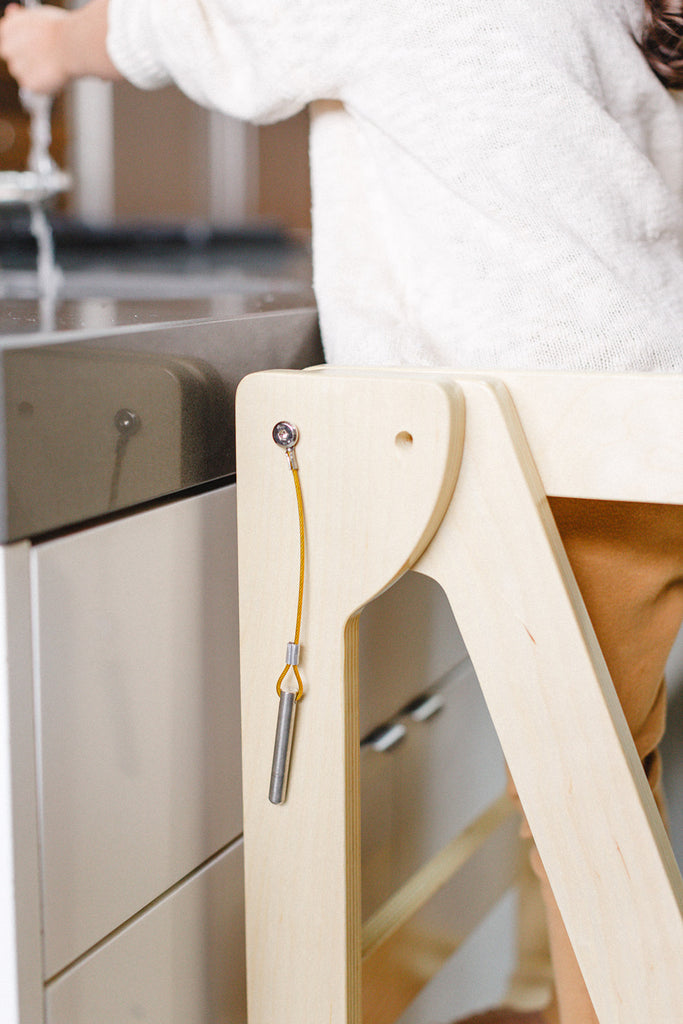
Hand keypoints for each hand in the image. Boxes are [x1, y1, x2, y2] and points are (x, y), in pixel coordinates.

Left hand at [0, 0, 119, 93]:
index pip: (6, 38)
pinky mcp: (29, 84)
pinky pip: (34, 87)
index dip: (21, 43)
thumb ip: (23, 20)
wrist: (72, 45)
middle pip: (13, 58)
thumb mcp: (38, 15)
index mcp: (8, 28)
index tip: (33, 45)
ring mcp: (17, 68)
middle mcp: (8, 48)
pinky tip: (54, 74)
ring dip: (36, 72)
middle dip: (27, 60)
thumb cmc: (60, 29)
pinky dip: (44, 84)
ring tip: (53, 65)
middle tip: (44, 57)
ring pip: (23, 74)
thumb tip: (13, 12)